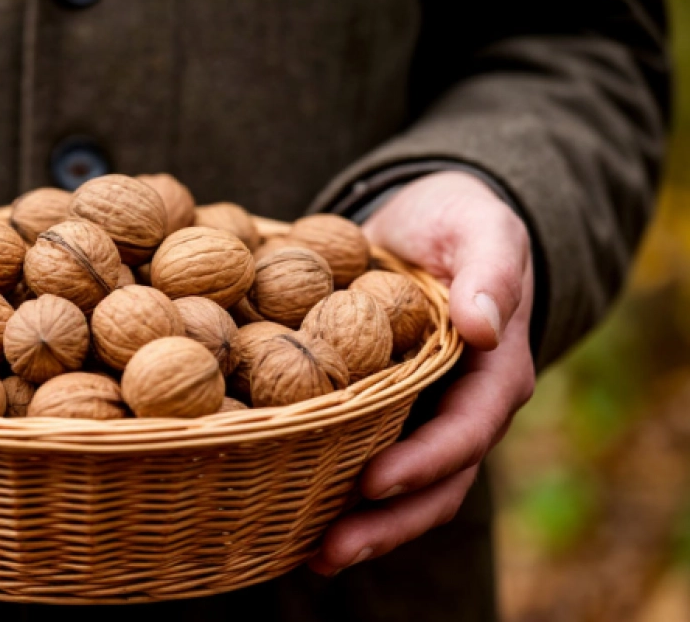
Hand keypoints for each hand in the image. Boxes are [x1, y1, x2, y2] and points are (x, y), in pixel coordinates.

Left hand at [307, 172, 535, 574]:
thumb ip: (494, 271)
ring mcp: (422, 419)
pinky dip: (330, 488)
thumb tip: (484, 328)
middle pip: (433, 484)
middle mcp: (461, 410)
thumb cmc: (458, 222)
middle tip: (329, 552)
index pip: (466, 431)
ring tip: (306, 557)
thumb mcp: (483, 229)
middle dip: (385, 523)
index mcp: (494, 374)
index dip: (425, 462)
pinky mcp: (382, 414)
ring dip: (358, 527)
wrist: (425, 223)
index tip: (374, 481)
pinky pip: (360, 458)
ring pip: (399, 490)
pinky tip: (285, 511)